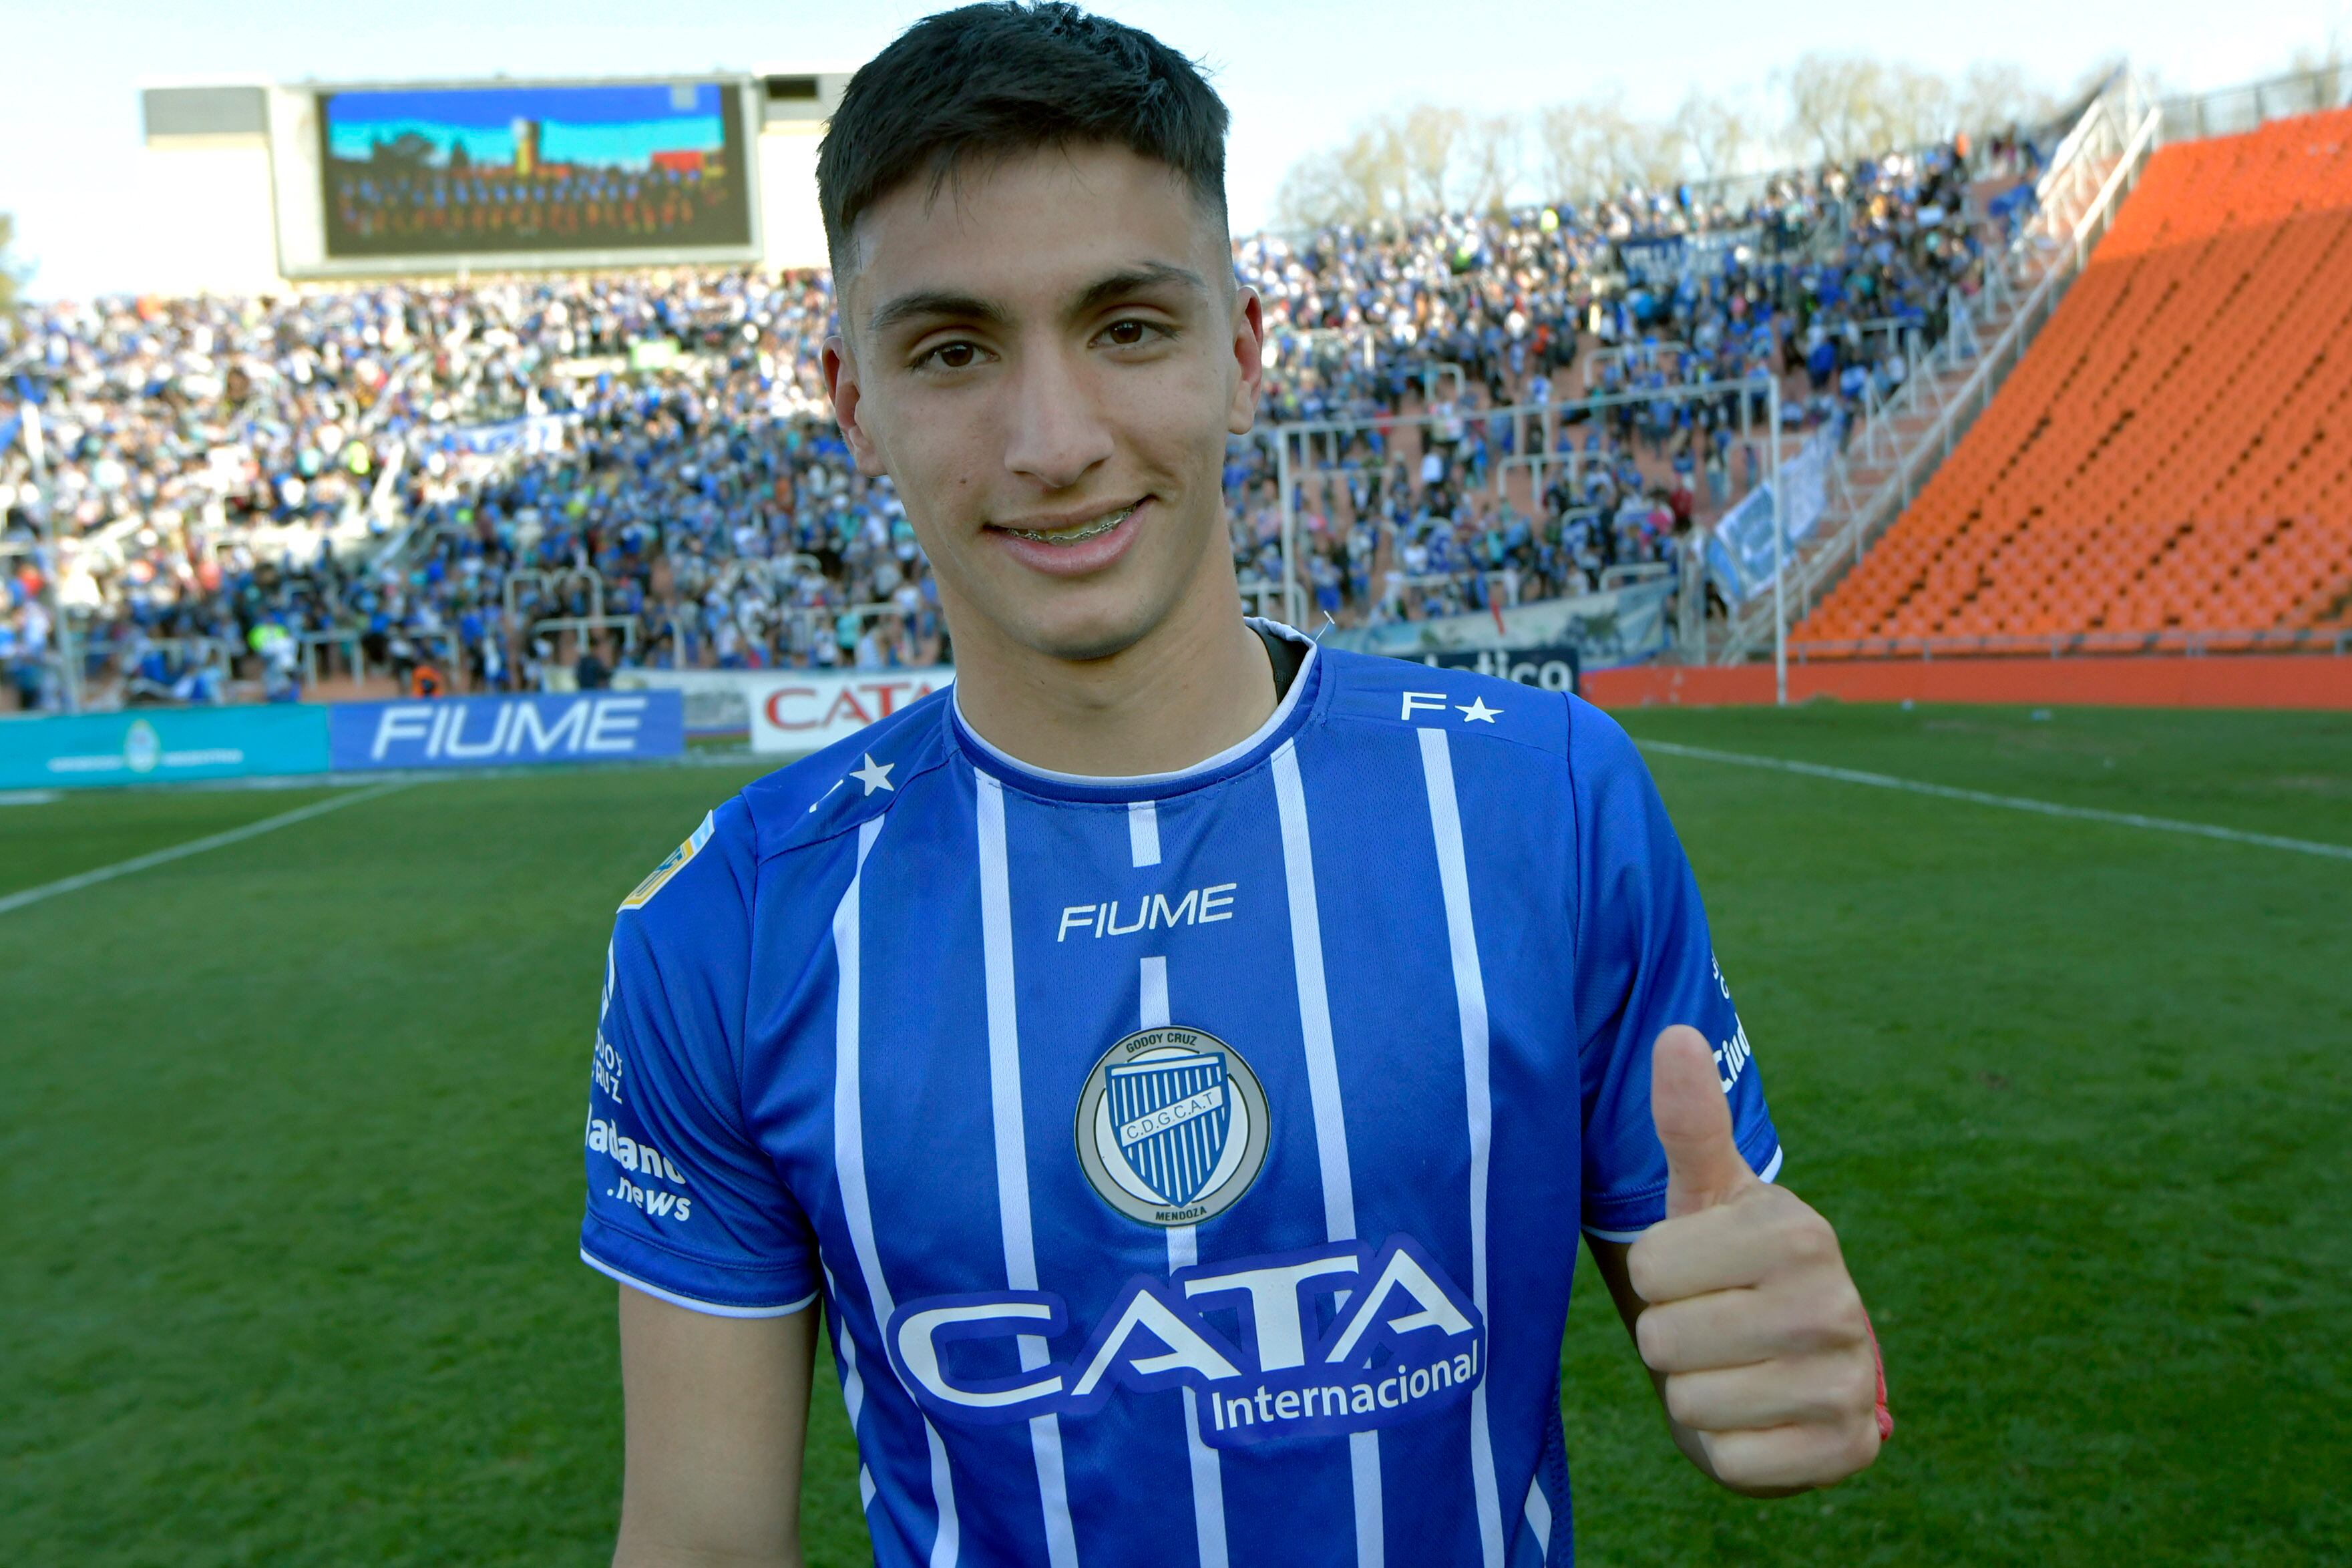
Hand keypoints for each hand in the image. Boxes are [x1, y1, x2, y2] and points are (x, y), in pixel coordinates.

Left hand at [1627, 1025, 1881, 1494]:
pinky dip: (1728, 1449)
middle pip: (1664, 1340)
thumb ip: (1689, 1122)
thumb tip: (1676, 1034)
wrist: (1799, 1365)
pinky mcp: (1847, 1453)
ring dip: (1695, 1395)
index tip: (1696, 1274)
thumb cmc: (1733, 1267)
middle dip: (1671, 1340)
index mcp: (1798, 1233)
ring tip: (1731, 1368)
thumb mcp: (1707, 1196)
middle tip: (1711, 1327)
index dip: (1656, 1277)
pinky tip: (1758, 1418)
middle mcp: (1834, 1306)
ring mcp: (1848, 1383)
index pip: (1649, 1267)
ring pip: (1692, 1405)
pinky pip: (1734, 1462)